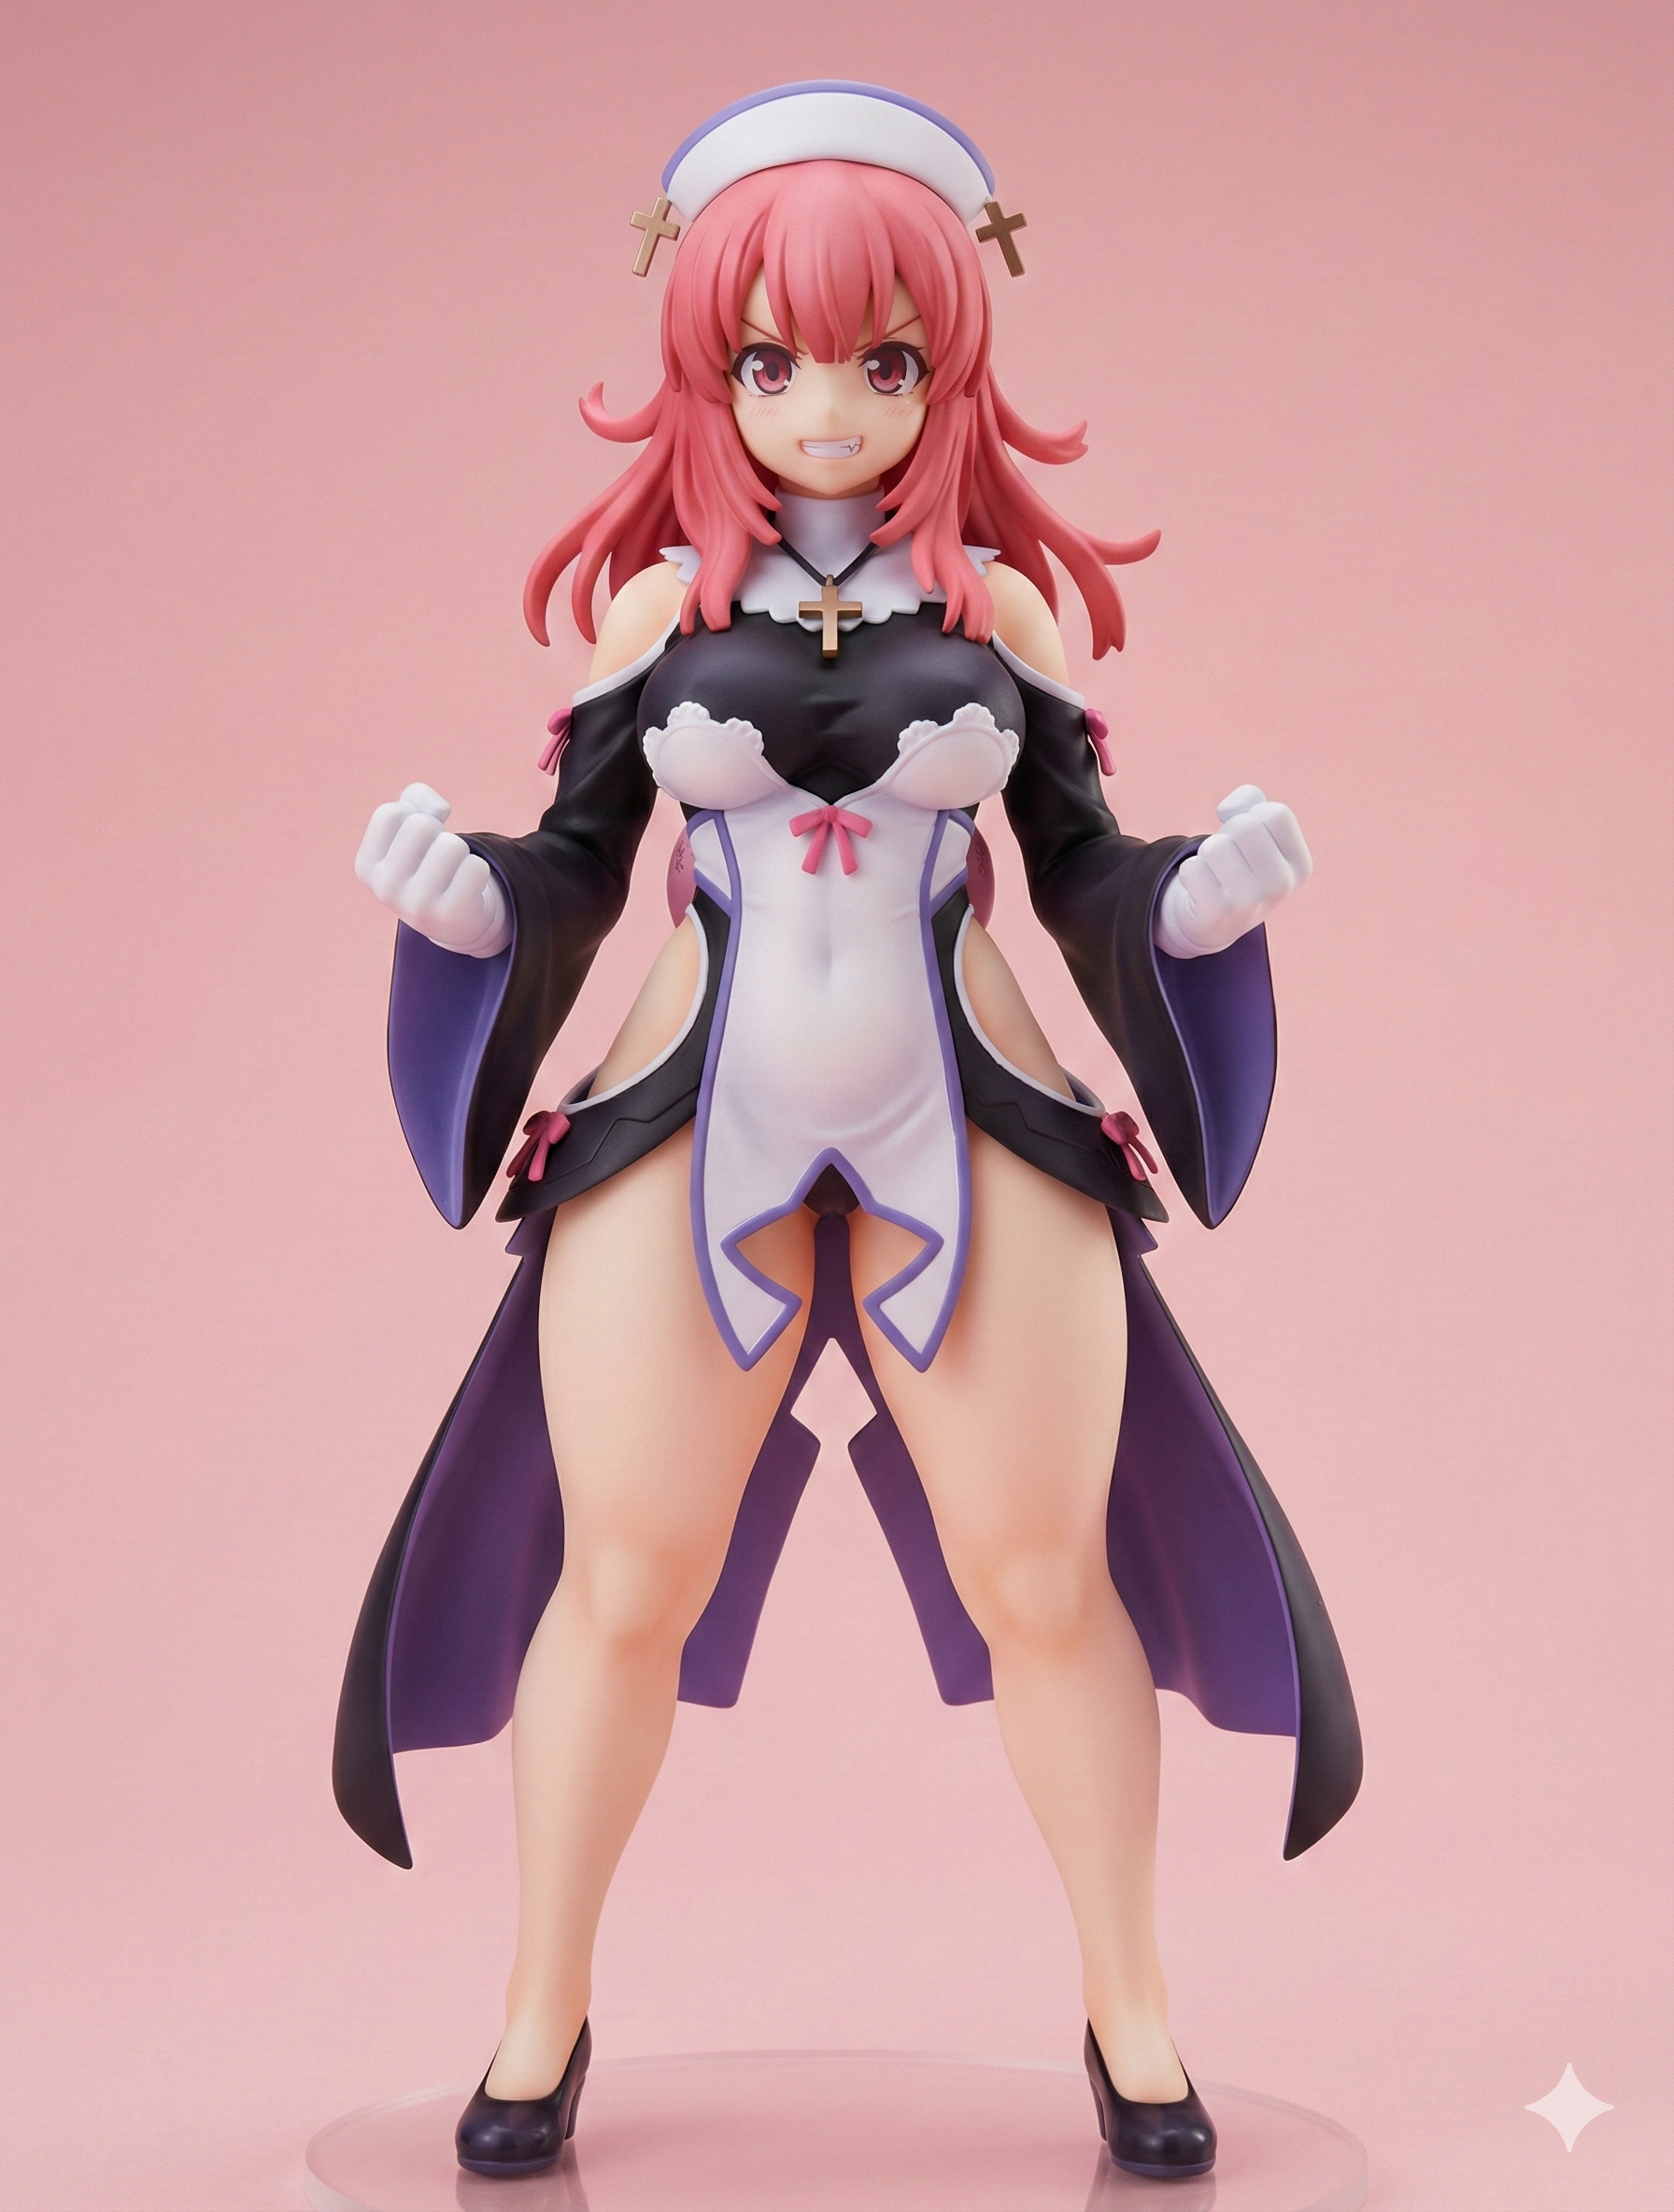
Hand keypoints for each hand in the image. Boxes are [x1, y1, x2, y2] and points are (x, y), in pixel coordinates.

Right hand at [354, 783, 511, 957]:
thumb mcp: (409, 828)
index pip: (390, 813)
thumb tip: (440, 809)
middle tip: (438, 857)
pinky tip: (466, 888)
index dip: (412, 815)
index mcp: (366, 867)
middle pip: (423, 826)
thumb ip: (415, 798)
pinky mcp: (451, 915)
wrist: (450, 921)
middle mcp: (385, 889)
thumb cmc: (426, 864)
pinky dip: (478, 870)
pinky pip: (477, 868)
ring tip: (453, 872)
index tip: (417, 839)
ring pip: (452, 845)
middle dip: (439, 833)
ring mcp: (417, 905)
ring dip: (461, 852)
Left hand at [1153, 784, 1312, 958]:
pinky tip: (1202, 888)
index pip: (1277, 813)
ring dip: (1207, 853)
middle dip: (1227, 833)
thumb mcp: (1257, 830)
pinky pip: (1192, 868)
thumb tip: (1226, 810)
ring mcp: (1251, 902)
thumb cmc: (1240, 864)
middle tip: (1228, 856)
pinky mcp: (1218, 913)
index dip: (1253, 814)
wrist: (1218, 921)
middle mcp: (1282, 885)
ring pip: (1215, 846)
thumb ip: (1251, 801)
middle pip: (1244, 826)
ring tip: (1215, 872)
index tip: (1248, 836)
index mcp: (1300, 864)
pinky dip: (1191, 871)